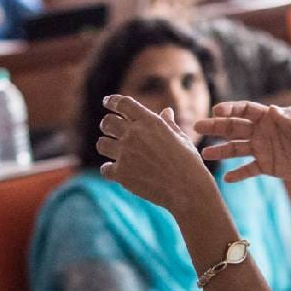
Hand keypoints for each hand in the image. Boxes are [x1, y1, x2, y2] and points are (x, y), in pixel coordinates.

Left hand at [97, 95, 212, 213]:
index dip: (113, 101)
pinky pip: (105, 168)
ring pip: (102, 143)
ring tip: (112, 150)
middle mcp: (135, 134)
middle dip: (107, 124)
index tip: (107, 102)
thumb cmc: (188, 162)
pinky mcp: (121, 173)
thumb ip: (168, 124)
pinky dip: (109, 170)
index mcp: (150, 122)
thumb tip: (166, 111)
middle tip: (110, 129)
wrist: (187, 189)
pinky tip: (116, 171)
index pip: (123, 103)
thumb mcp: (181, 138)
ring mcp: (126, 154)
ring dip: (106, 145)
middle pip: (108, 122)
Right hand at [196, 101, 290, 182]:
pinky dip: (237, 174)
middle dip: (215, 127)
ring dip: (220, 150)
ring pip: (236, 149)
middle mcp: (261, 132)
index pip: (245, 111)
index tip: (216, 111)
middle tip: (196, 127)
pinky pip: (248, 170)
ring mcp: (261, 149)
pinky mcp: (266, 166)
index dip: (231, 109)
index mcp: (269, 117)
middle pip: (234, 128)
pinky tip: (225, 178)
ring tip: (204, 153)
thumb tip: (273, 110)